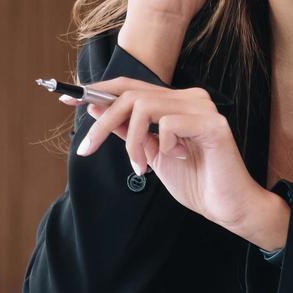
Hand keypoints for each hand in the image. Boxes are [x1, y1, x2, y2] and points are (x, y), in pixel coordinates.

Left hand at [70, 77, 288, 249]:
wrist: (226, 206)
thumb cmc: (194, 181)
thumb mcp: (149, 153)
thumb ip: (126, 129)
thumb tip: (95, 107)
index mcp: (175, 102)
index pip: (129, 85)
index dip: (96, 90)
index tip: (67, 98)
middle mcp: (189, 97)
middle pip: (130, 93)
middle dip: (102, 121)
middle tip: (86, 148)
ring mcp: (202, 108)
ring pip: (144, 106)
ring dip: (131, 141)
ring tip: (139, 166)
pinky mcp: (213, 124)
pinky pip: (168, 124)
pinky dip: (161, 145)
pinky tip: (173, 159)